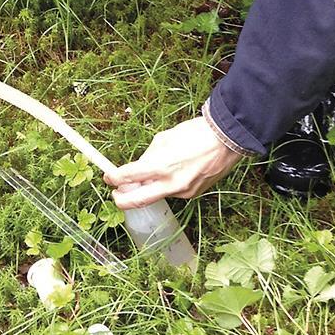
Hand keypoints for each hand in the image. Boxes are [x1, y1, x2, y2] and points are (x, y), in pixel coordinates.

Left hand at [103, 116, 243, 209]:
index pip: (127, 177)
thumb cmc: (195, 133)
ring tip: (149, 174)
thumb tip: (138, 167)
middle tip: (115, 194)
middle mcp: (170, 184)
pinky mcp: (193, 194)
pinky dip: (166, 185)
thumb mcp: (164, 138)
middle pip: (136, 201)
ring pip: (157, 194)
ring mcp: (182, 192)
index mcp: (160, 166)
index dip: (114, 178)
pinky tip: (173, 172)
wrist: (226, 139)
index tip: (108, 177)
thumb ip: (148, 155)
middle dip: (121, 200)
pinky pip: (172, 192)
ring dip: (148, 188)